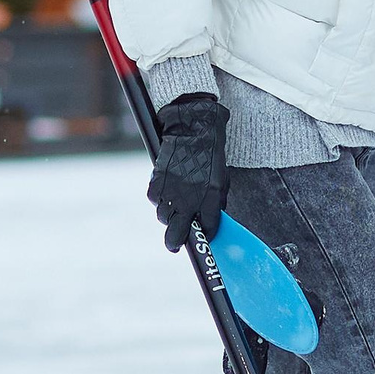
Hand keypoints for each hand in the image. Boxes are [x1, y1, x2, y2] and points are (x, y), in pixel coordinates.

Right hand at [148, 92, 228, 252]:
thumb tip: (207, 218)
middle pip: (177, 235)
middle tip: (175, 244)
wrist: (193, 129)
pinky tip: (167, 188)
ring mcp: (171, 193)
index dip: (204, 236)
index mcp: (211, 199)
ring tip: (174, 203)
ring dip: (168, 215)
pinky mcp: (156, 184)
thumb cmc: (209, 153)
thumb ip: (215, 201)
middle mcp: (189, 200)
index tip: (200, 237)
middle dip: (175, 243)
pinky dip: (159, 198)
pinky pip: (155, 200)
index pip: (207, 228)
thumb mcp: (220, 179)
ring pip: (164, 218)